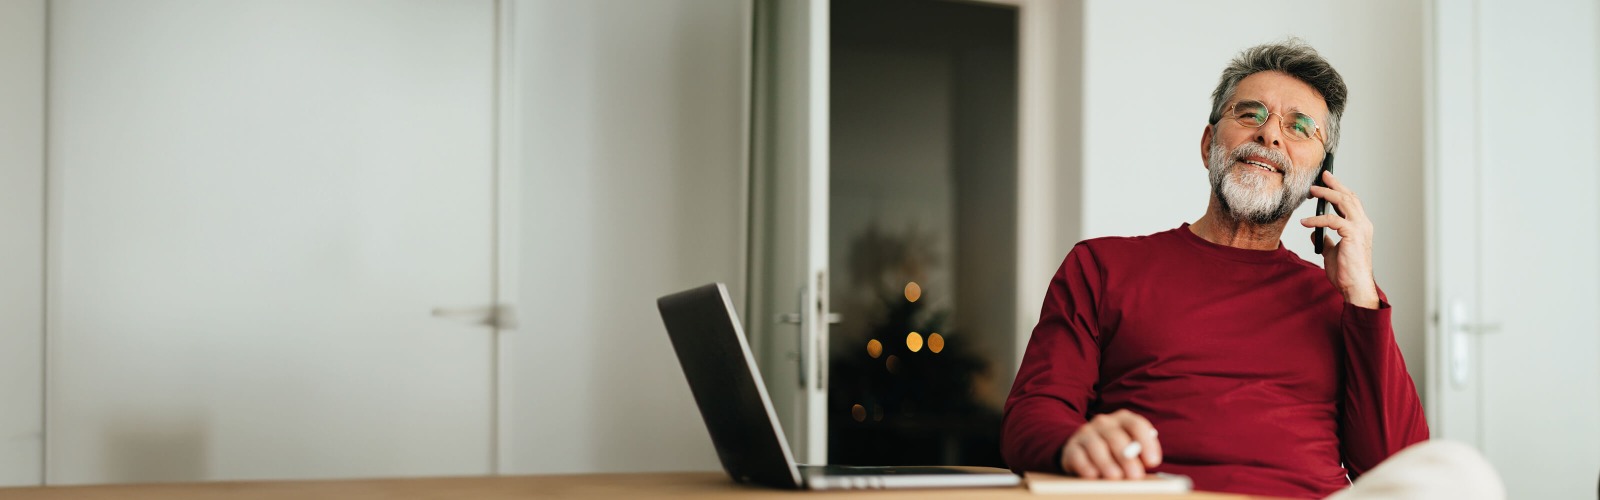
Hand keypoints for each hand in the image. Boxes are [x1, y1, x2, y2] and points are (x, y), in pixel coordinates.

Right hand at [1059, 409, 1161, 479]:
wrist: (1085, 450)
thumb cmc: (1116, 452)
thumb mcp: (1131, 450)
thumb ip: (1140, 455)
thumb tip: (1145, 467)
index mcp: (1123, 419)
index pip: (1137, 425)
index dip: (1147, 443)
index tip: (1153, 462)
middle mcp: (1103, 423)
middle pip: (1116, 437)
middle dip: (1127, 458)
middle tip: (1135, 476)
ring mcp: (1085, 433)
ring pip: (1096, 445)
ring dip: (1106, 462)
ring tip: (1114, 477)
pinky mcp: (1072, 447)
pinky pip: (1077, 455)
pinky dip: (1085, 466)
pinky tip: (1093, 476)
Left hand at [1301, 170, 1379, 308]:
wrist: (1354, 287)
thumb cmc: (1346, 272)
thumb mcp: (1332, 252)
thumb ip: (1326, 241)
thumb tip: (1314, 233)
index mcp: (1360, 227)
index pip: (1351, 202)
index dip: (1339, 189)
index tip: (1327, 180)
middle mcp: (1363, 224)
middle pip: (1349, 197)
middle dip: (1334, 185)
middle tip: (1321, 175)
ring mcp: (1360, 228)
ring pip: (1344, 202)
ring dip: (1327, 194)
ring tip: (1312, 191)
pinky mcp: (1352, 235)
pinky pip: (1332, 220)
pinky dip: (1317, 219)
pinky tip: (1305, 222)